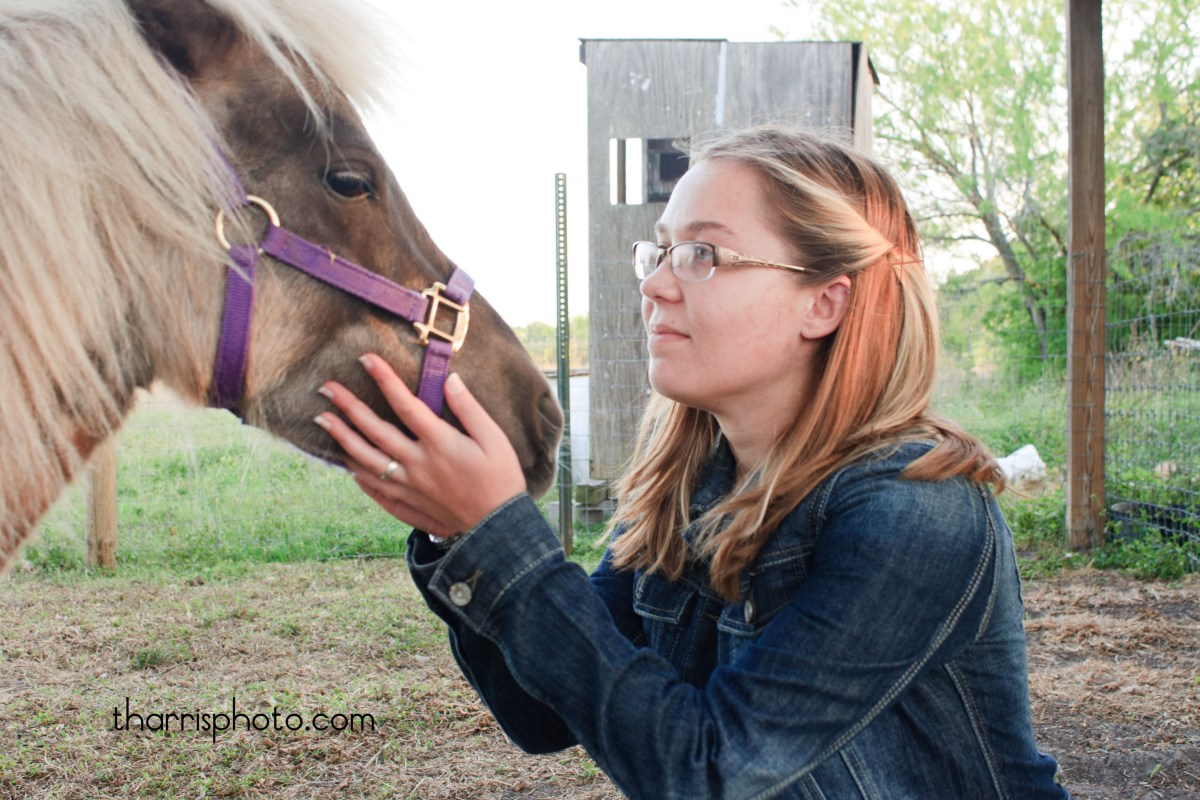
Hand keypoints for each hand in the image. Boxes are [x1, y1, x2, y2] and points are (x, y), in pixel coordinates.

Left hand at [313, 355, 526, 537]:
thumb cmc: (501, 479)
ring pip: (366, 460)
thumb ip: (470, 408)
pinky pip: (375, 488)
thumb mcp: (495, 439)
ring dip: (342, 438)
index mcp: (440, 443)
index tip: (366, 359)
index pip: (405, 404)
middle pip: (375, 431)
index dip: (384, 379)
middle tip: (326, 387)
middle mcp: (418, 463)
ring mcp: (409, 485)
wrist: (497, 527)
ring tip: (322, 419)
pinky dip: (357, 474)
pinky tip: (346, 463)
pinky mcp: (408, 502)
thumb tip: (450, 379)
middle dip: (348, 407)